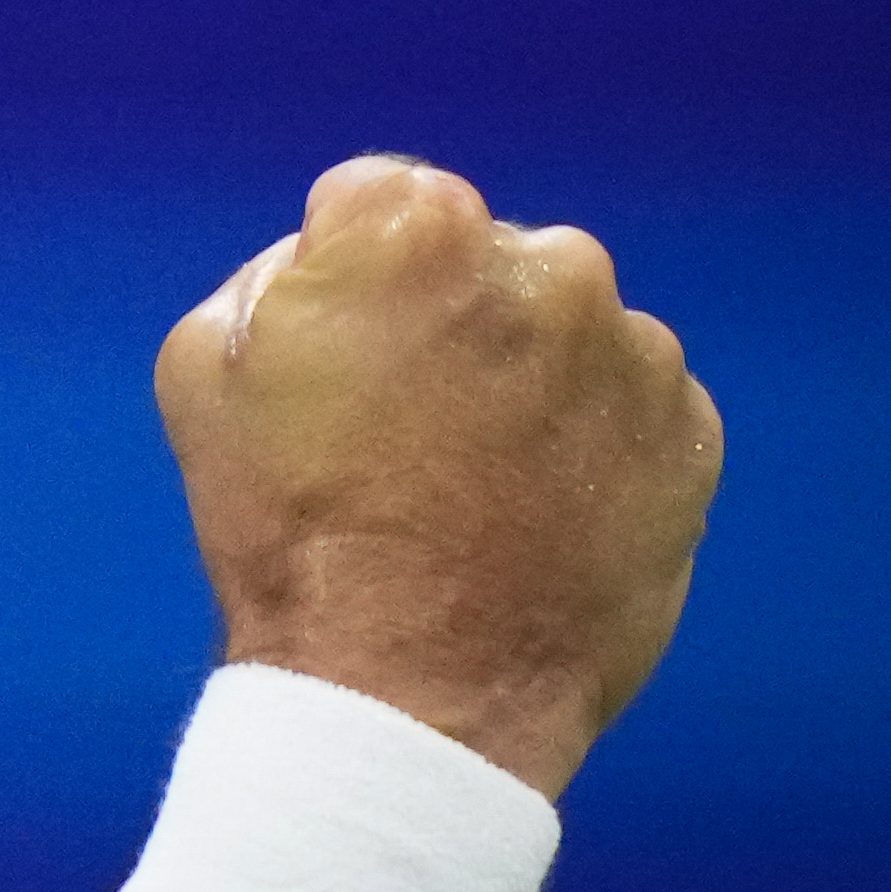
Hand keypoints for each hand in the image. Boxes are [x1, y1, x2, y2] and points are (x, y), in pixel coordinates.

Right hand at [156, 156, 719, 798]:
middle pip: (482, 260)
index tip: (336, 350)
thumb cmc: (290, 530)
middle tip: (404, 425)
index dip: (342, 275)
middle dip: (448, 319)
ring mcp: (633, 352)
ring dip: (524, 379)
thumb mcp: (201, 369)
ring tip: (471, 483)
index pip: (376, 200)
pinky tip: (529, 509)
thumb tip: (335, 267)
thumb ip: (276, 275)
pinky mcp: (689, 432)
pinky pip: (627, 404)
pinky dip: (586, 441)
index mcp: (417, 230)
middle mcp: (546, 266)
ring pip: (565, 331)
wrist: (409, 692)